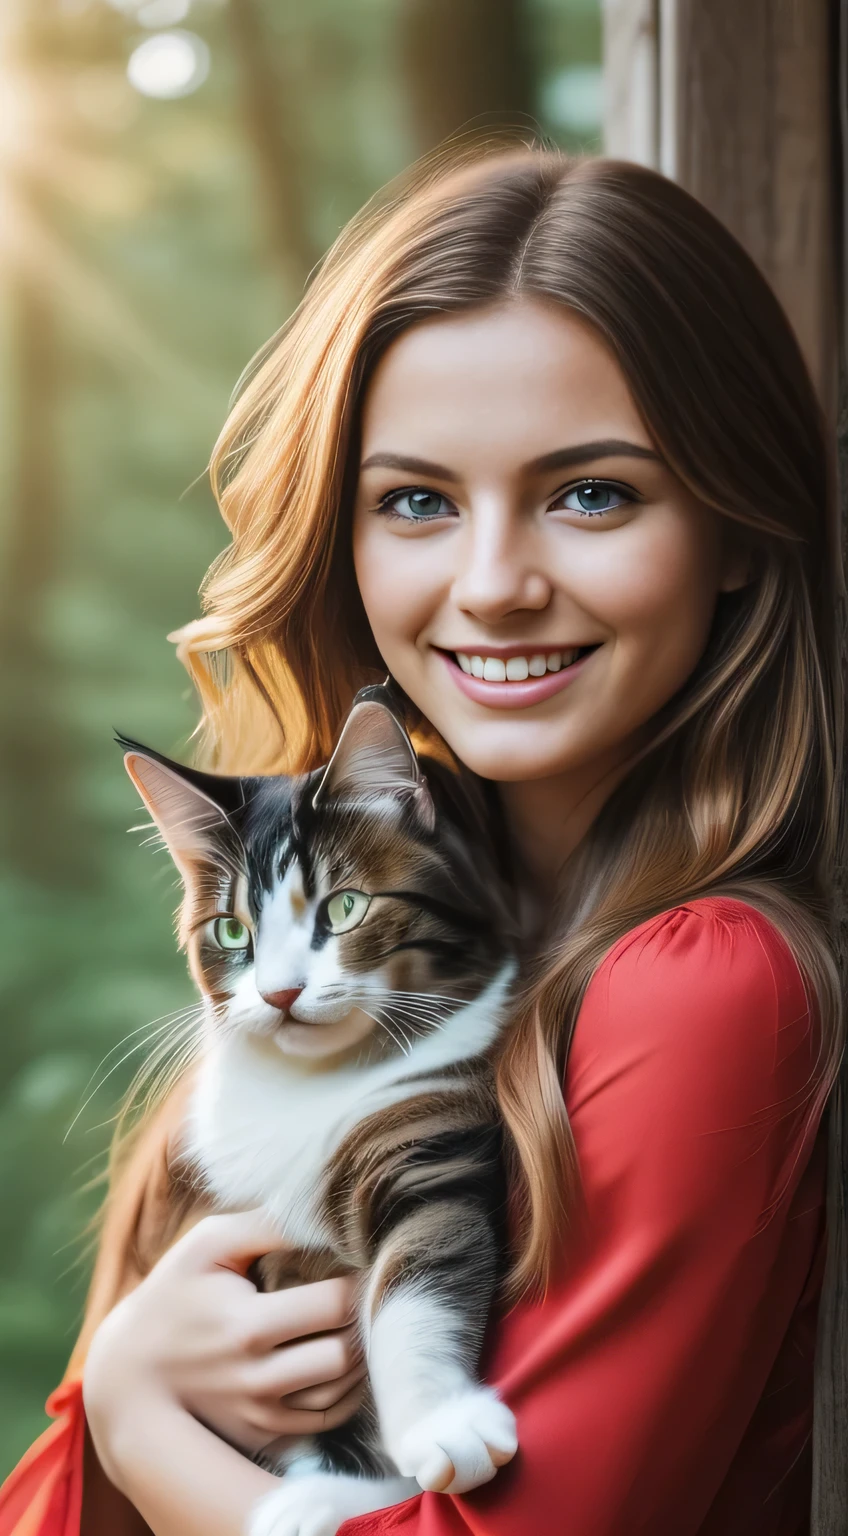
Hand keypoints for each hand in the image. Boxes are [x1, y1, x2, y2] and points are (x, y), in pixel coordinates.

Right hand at [83, 1209, 364, 1470]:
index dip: (358, 1281)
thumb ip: (267, 1223)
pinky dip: (348, 1390)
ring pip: (344, 1390)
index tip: (362, 1262)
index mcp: (247, 1325)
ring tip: (361, 1320)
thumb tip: (322, 1213)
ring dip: (363, 1355)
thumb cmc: (175, 1293)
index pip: (335, 1304)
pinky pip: (327, 1417)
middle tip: (370, 1292)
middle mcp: (257, 1378)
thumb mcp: (209, 1243)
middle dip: (366, 1319)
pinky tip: (347, 1358)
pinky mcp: (264, 1434)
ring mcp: (262, 1413)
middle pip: (346, 1352)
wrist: (130, 1372)